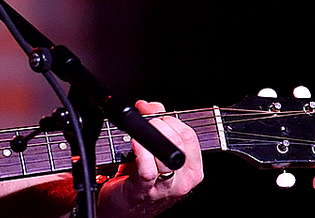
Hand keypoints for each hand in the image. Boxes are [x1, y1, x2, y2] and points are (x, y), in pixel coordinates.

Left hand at [95, 101, 202, 217]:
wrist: (123, 208)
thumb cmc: (140, 180)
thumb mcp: (155, 152)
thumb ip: (158, 126)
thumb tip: (153, 106)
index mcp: (191, 169)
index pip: (189, 136)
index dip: (169, 118)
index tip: (154, 112)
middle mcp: (182, 180)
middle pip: (178, 142)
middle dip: (158, 124)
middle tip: (144, 119)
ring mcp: (164, 188)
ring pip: (165, 155)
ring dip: (148, 137)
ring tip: (138, 132)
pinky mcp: (144, 191)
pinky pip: (148, 169)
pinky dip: (141, 151)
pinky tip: (133, 143)